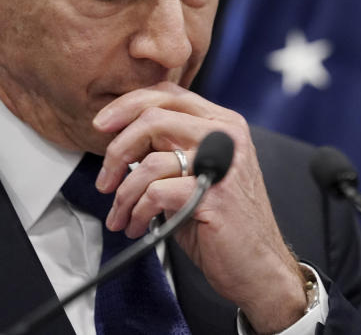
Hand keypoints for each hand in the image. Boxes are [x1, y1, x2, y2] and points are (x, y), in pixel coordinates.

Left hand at [93, 82, 307, 332]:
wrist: (259, 266)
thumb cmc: (225, 222)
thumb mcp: (198, 172)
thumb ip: (171, 147)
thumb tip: (123, 140)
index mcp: (223, 123)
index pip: (168, 94)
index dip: (127, 105)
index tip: (101, 125)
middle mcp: (226, 135)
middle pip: (153, 118)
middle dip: (117, 150)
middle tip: (105, 179)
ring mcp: (222, 164)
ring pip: (150, 161)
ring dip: (123, 194)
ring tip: (121, 215)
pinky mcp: (214, 195)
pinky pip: (156, 193)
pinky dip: (138, 212)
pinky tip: (139, 226)